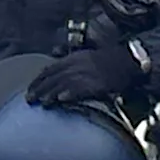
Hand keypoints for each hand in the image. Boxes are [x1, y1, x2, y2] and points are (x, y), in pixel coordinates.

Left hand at [25, 42, 143, 107]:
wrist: (130, 61)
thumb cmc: (109, 61)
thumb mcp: (88, 58)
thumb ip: (72, 64)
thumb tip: (56, 72)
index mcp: (74, 58)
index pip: (50, 68)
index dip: (38, 79)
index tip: (30, 88)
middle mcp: (78, 64)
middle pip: (54, 76)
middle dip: (40, 88)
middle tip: (29, 99)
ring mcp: (87, 73)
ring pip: (64, 83)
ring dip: (51, 93)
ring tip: (42, 102)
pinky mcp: (97, 82)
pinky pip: (81, 88)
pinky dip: (70, 93)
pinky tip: (62, 100)